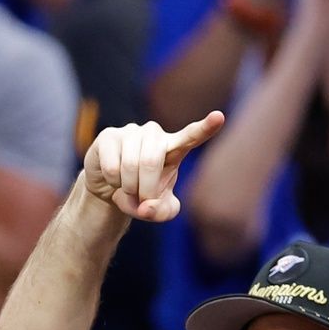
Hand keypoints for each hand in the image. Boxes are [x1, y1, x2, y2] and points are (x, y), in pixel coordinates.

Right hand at [78, 112, 225, 221]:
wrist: (111, 187)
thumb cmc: (142, 194)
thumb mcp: (158, 210)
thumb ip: (162, 212)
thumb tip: (146, 207)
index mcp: (174, 147)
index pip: (192, 135)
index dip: (205, 127)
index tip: (219, 117)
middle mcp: (154, 134)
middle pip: (150, 162)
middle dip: (144, 189)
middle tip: (141, 200)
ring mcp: (131, 132)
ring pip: (129, 165)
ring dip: (127, 188)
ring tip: (127, 189)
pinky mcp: (109, 136)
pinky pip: (111, 167)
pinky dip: (112, 183)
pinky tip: (113, 178)